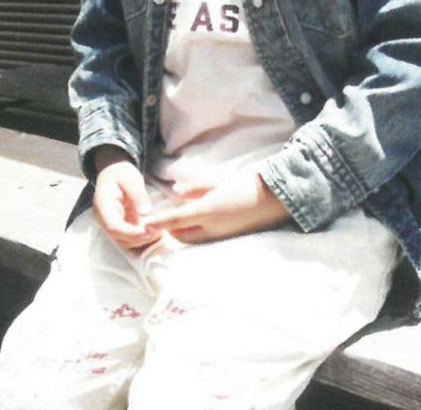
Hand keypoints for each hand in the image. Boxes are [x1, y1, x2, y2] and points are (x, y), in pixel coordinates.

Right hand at [92, 148, 160, 249]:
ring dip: (142, 241)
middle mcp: (105, 219)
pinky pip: (130, 239)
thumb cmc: (121, 174)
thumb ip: (138, 194)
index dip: (130, 233)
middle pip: (119, 238)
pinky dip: (143, 238)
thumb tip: (146, 212)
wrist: (114, 173)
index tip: (148, 231)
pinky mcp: (121, 227)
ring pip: (125, 242)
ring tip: (159, 232)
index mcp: (103, 206)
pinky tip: (156, 232)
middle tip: (158, 232)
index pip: (113, 227)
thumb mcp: (130, 178)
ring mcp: (113, 224)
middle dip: (139, 239)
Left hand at [142, 171, 291, 243]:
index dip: (158, 222)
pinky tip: (199, 221)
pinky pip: (205, 239)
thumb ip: (197, 186)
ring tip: (179, 219)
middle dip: (169, 228)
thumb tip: (176, 191)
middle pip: (181, 234)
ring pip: (192, 239)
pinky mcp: (229, 238)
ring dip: (182, 232)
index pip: (175, 220)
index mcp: (208, 211)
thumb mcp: (220, 181)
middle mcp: (212, 228)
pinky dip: (196, 232)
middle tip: (163, 216)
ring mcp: (221, 236)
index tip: (143, 224)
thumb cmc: (249, 184)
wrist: (277, 198)